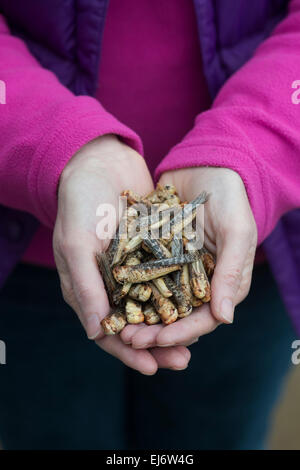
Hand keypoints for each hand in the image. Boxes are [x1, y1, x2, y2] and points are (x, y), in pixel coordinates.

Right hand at [53, 134, 190, 373]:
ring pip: (154, 306)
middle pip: (134, 324)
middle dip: (157, 344)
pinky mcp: (149, 252)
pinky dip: (179, 294)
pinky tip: (199, 304)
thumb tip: (96, 332)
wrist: (100, 161)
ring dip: (172, 323)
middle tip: (182, 361)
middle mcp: (108, 282)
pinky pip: (166, 279)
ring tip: (197, 337)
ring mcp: (131, 268)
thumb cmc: (80, 202)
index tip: (151, 367)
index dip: (127, 351)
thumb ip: (86, 286)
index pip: (105, 331)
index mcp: (85, 286)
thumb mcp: (77, 243)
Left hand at [122, 166, 256, 348]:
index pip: (203, 319)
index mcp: (224, 283)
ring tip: (118, 327)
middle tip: (129, 339)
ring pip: (157, 303)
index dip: (181, 333)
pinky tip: (112, 298)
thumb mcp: (236, 232)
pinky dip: (131, 291)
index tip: (157, 340)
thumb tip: (225, 319)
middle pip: (177, 317)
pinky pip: (143, 277)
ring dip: (140, 318)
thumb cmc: (230, 197)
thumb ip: (231, 273)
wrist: (205, 165)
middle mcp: (200, 282)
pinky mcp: (158, 256)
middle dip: (155, 332)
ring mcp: (177, 270)